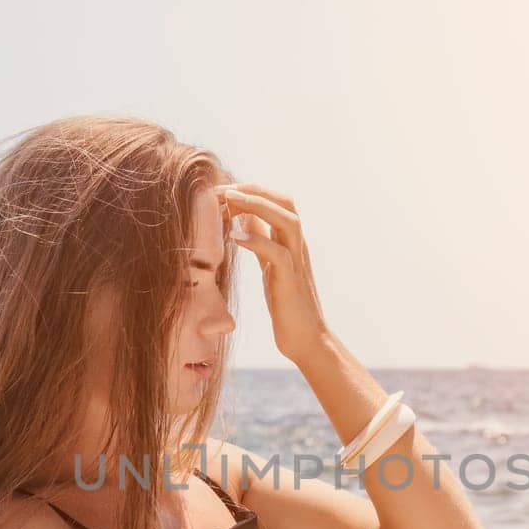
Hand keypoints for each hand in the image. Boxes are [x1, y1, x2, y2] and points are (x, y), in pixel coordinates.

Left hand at [214, 182, 330, 364]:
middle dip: (254, 190)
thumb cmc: (286, 305)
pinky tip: (235, 237)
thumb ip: (262, 242)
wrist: (306, 339)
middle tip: (224, 188)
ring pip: (287, 220)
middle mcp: (297, 247)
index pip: (277, 202)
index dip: (252, 190)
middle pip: (285, 202)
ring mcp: (297, 263)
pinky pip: (278, 254)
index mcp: (291, 242)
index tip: (222, 190)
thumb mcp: (271, 267)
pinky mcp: (291, 282)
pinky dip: (257, 241)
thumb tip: (245, 220)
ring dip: (258, 205)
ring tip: (230, 200)